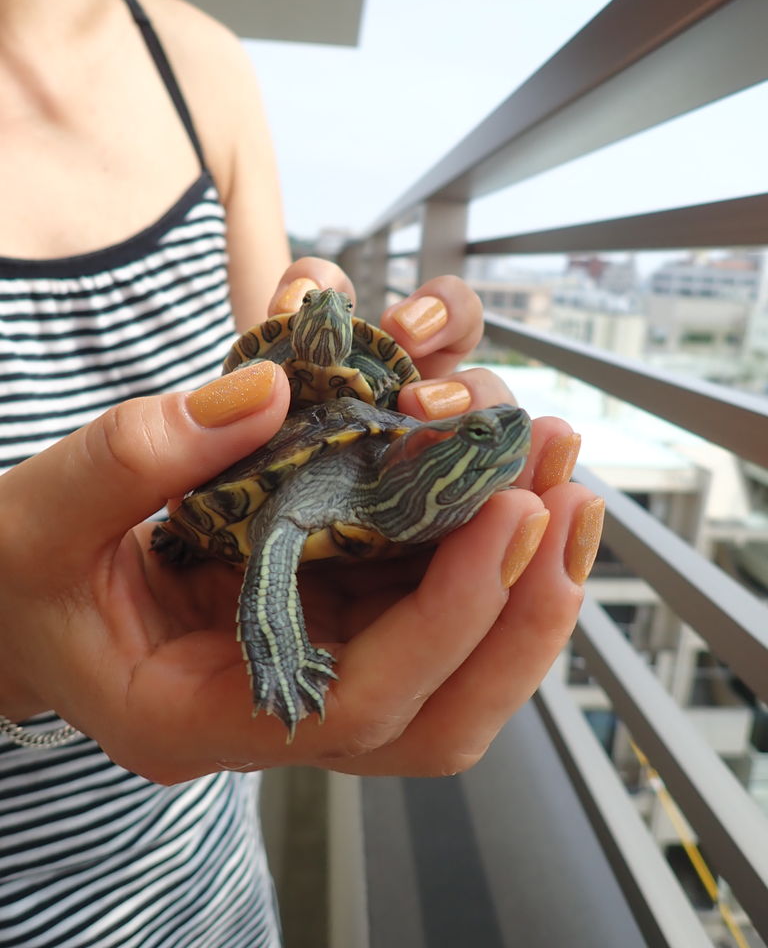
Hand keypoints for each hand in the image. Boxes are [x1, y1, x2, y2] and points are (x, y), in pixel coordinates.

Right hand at [0, 261, 602, 783]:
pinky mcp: (332, 621)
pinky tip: (517, 483)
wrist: (26, 594)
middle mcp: (275, 712)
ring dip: (529, 581)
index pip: (357, 709)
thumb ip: (133, 459)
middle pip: (440, 712)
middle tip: (567, 494)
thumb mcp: (39, 519)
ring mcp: (314, 670)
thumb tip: (267, 391)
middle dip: (522, 611)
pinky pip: (433, 609)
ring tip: (566, 477)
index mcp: (195, 717)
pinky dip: (489, 555)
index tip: (506, 513)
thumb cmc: (22, 575)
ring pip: (458, 671)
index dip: (447, 620)